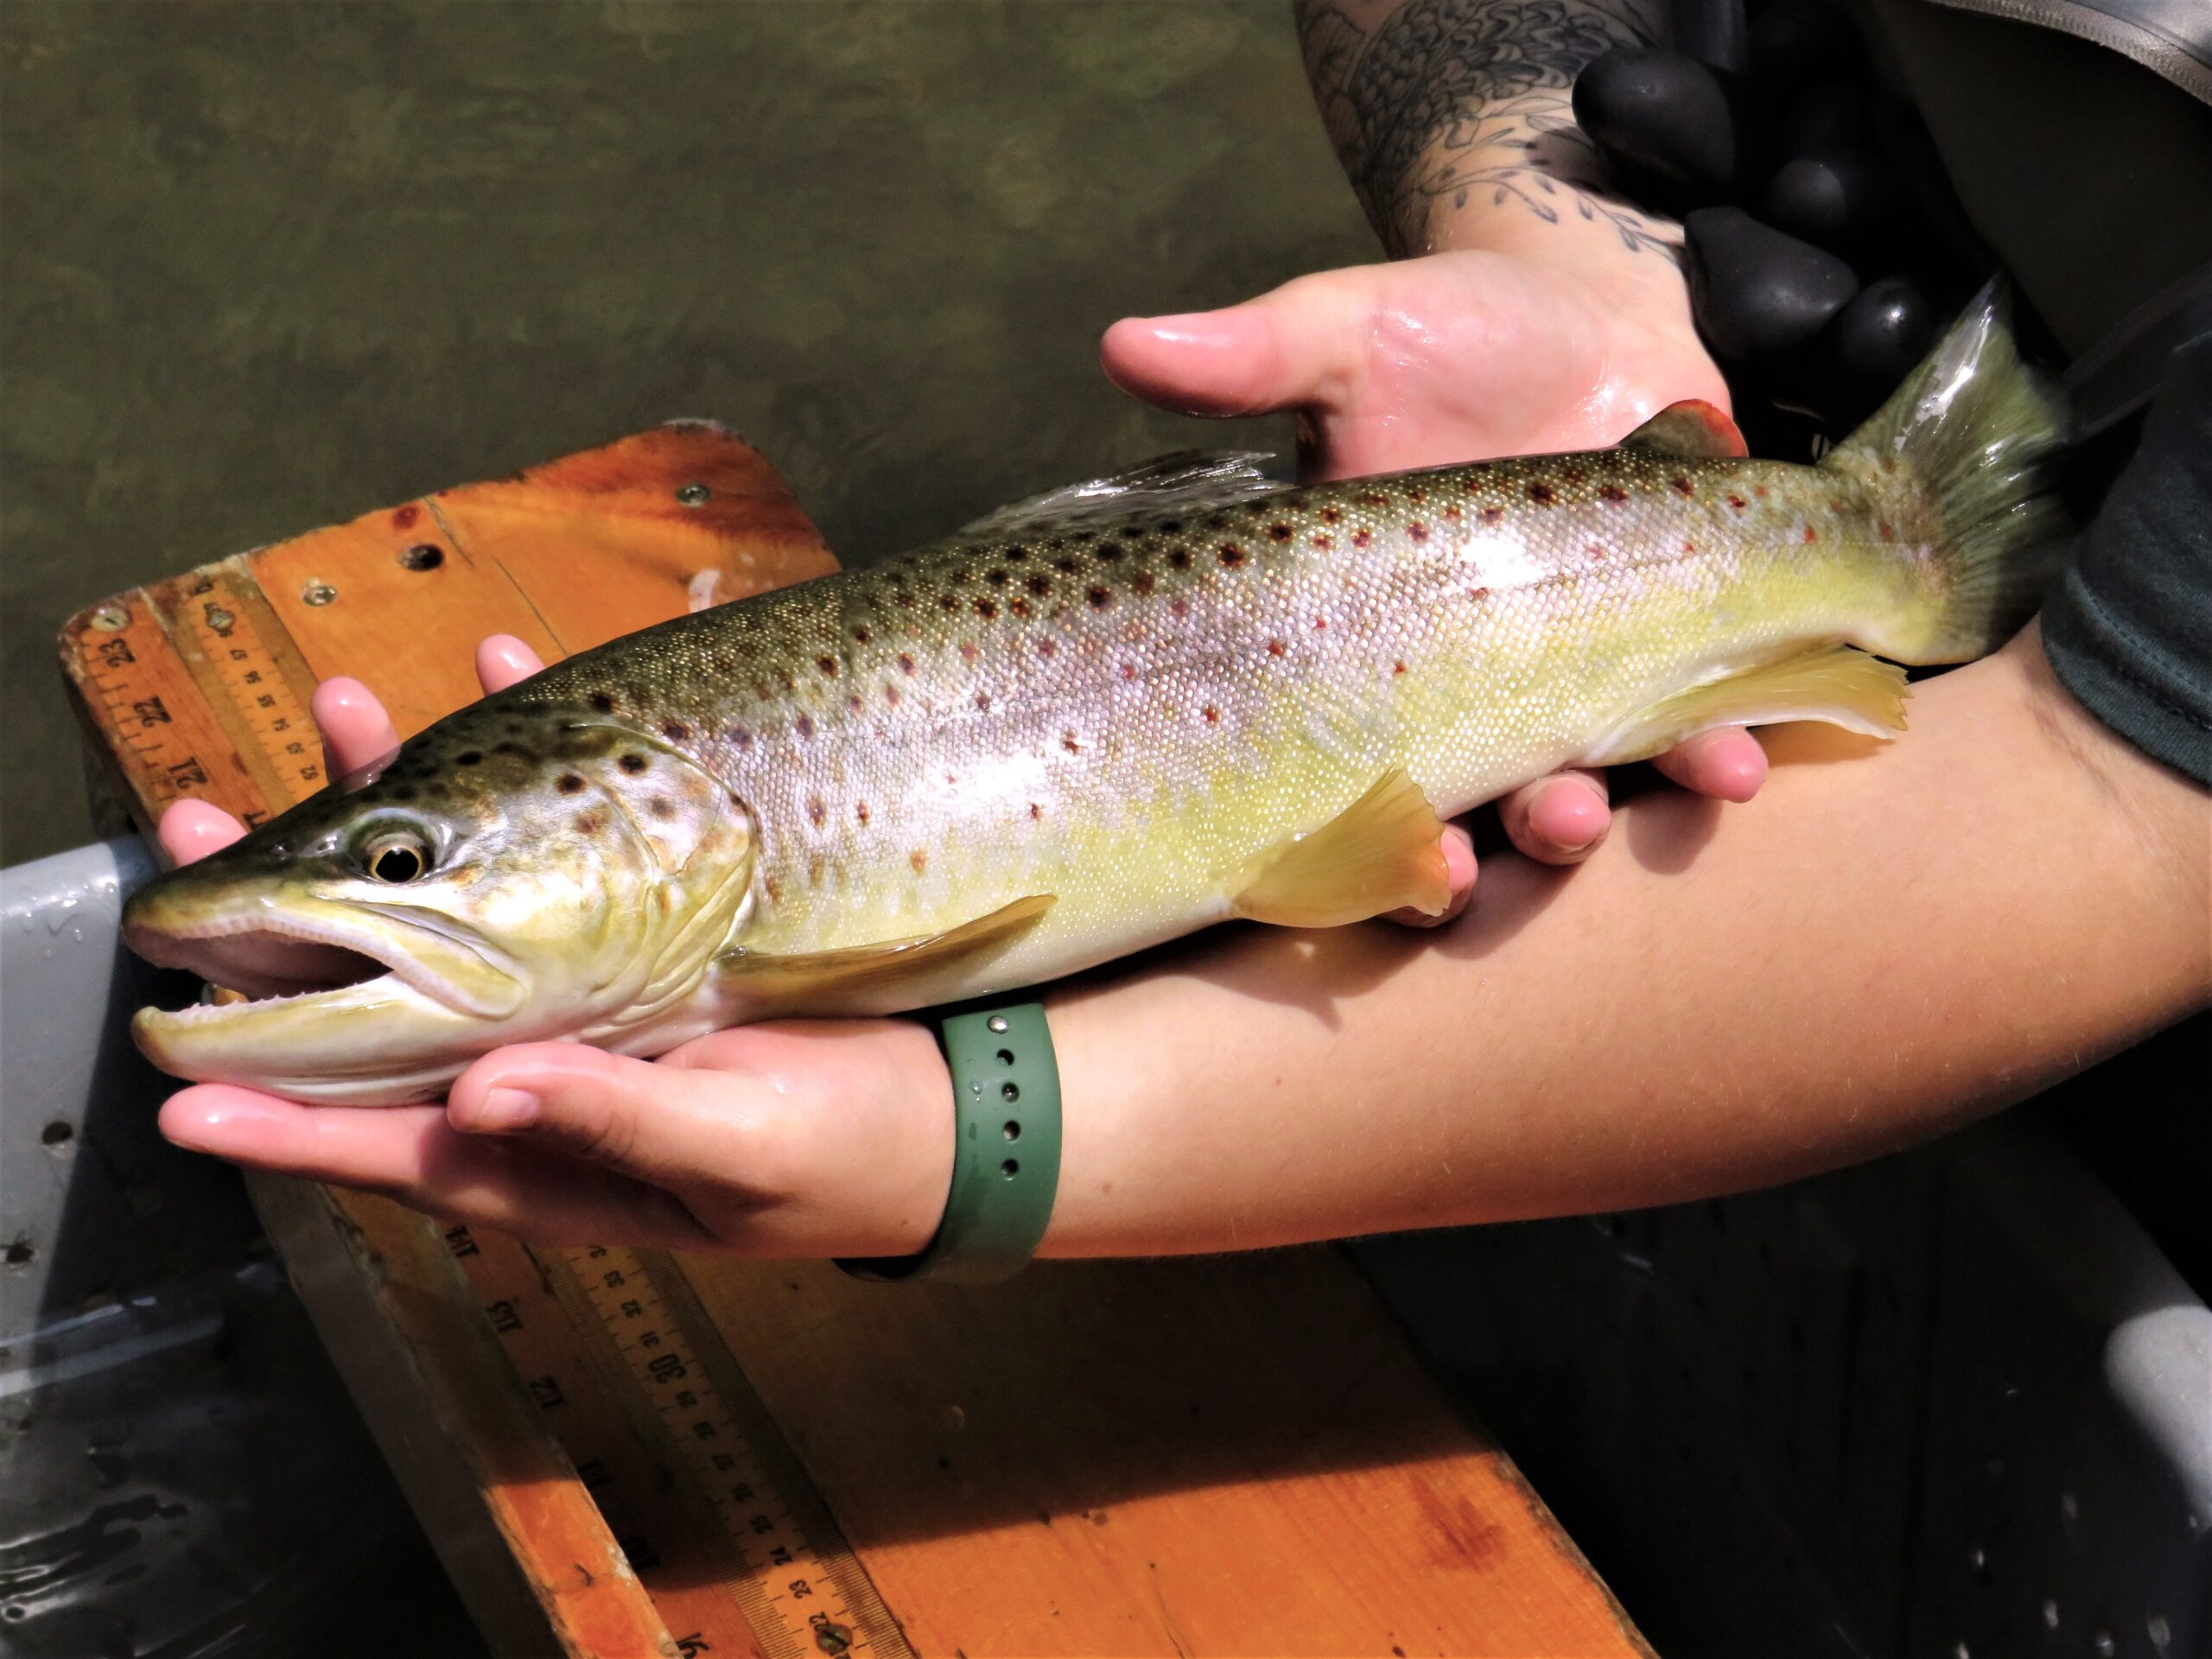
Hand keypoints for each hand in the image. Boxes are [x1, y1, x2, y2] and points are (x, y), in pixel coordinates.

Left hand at [154, 635, 956, 1252]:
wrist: (959, 1100)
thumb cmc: (848, 1152)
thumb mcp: (740, 1147)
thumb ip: (616, 1120)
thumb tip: (485, 1098)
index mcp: (555, 1152)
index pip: (394, 1143)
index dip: (287, 1123)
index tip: (182, 1092)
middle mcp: (547, 1072)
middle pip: (387, 1005)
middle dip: (291, 917)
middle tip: (198, 825)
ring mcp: (589, 997)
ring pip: (459, 906)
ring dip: (394, 805)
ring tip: (345, 706)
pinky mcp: (644, 933)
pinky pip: (559, 847)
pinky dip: (526, 763)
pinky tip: (503, 682)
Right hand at [1102, 247, 1767, 874]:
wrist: (1582, 303)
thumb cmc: (1448, 326)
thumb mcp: (1348, 332)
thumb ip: (1253, 356)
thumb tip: (1119, 341)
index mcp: (1379, 644)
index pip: (1366, 779)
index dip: (1390, 846)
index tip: (1420, 865)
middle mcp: (1477, 684)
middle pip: (1495, 807)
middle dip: (1532, 834)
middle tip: (1559, 822)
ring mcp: (1580, 667)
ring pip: (1605, 776)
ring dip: (1653, 797)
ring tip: (1699, 780)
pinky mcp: (1679, 637)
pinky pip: (1697, 718)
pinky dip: (1724, 744)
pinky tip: (1746, 752)